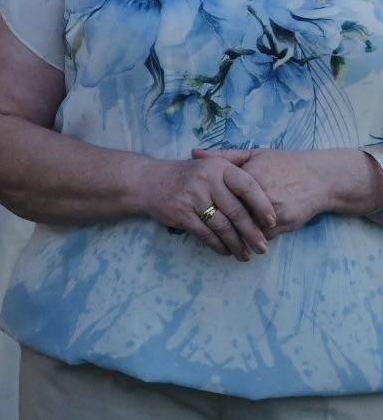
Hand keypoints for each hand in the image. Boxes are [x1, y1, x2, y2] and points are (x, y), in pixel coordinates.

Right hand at [143, 151, 274, 260]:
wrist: (147, 182)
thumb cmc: (186, 175)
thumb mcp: (210, 164)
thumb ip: (235, 175)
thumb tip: (263, 199)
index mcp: (219, 168)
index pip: (248, 187)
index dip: (262, 206)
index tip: (272, 222)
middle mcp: (207, 181)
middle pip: (237, 212)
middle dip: (252, 233)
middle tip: (263, 247)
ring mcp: (193, 198)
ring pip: (222, 226)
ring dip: (236, 244)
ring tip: (246, 255)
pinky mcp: (182, 214)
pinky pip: (205, 234)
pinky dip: (217, 245)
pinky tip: (226, 251)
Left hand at [198, 147, 377, 235]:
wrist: (322, 178)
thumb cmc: (285, 164)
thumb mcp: (256, 154)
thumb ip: (224, 156)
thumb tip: (194, 153)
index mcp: (249, 177)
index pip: (218, 193)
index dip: (206, 201)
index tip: (195, 204)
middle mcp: (261, 195)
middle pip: (229, 214)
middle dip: (216, 221)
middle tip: (201, 225)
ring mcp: (273, 211)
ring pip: (244, 229)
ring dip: (233, 235)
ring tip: (220, 236)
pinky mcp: (285, 224)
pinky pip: (261, 237)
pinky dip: (251, 239)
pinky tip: (241, 240)